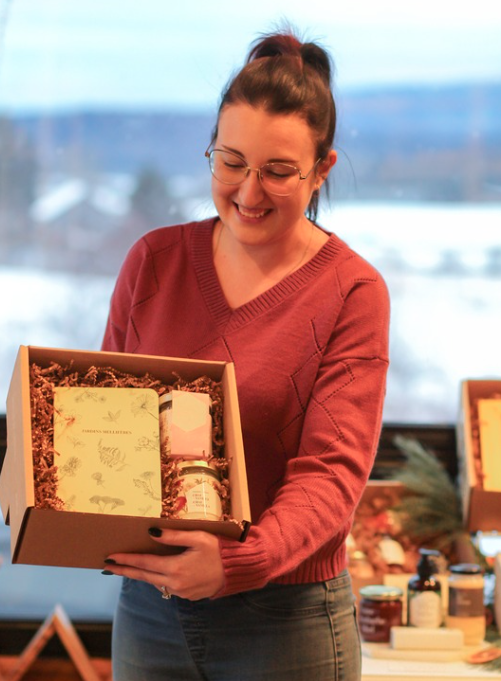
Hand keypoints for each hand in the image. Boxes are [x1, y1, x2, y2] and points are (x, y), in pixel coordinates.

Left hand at [104, 528, 224, 599]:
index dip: (126, 559)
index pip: (144, 562)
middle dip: (125, 570)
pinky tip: (152, 573)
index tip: (110, 557)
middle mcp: (175, 583)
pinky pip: (166, 587)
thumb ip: (173, 536)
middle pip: (143, 576)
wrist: (236, 571)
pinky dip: (156, 579)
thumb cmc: (218, 550)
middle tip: (108, 566)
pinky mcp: (186, 595)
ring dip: (139, 574)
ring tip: (126, 568)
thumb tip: (151, 533)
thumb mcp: (197, 538)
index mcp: (175, 568)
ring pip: (154, 583)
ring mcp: (180, 591)